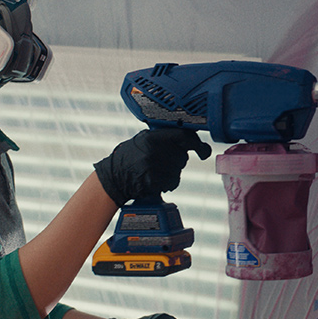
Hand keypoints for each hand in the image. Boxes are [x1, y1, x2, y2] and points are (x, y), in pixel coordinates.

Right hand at [93, 129, 210, 206]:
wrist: (114, 178)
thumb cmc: (129, 158)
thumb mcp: (143, 139)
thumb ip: (164, 137)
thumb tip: (189, 136)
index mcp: (153, 137)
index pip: (184, 136)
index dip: (197, 143)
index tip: (202, 149)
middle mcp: (155, 150)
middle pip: (183, 156)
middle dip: (178, 159)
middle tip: (162, 160)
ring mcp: (155, 167)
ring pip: (178, 170)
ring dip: (172, 171)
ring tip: (155, 170)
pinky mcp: (155, 181)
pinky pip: (173, 181)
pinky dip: (168, 182)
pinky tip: (155, 179)